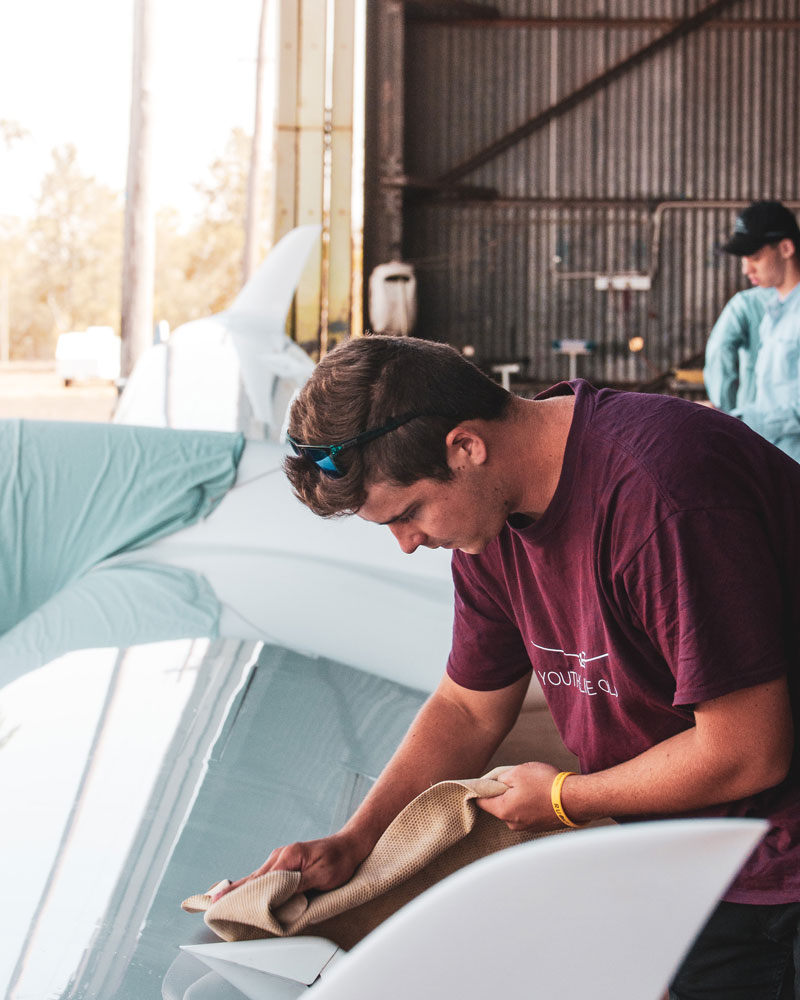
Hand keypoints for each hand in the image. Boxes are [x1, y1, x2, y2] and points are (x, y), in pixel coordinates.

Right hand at [212, 831, 365, 900]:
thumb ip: (298, 886)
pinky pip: (265, 876)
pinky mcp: (285, 863)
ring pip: (256, 877)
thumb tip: (277, 897)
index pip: (259, 880)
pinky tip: (242, 891)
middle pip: (252, 878)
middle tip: (211, 904)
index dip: (241, 893)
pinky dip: (252, 885)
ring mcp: (281, 859)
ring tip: (219, 900)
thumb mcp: (322, 876)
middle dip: (233, 892)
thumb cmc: (339, 860)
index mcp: (287, 858)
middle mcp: (280, 856)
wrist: (350, 845)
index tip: (221, 901)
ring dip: (241, 889)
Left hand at [475, 761, 564, 830]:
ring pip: (514, 808)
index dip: (481, 788)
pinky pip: (528, 813)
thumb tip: (491, 783)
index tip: (488, 780)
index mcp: (503, 811)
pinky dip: (531, 804)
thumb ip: (498, 778)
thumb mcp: (517, 772)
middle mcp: (513, 824)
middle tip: (517, 779)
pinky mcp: (540, 827)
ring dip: (518, 797)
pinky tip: (542, 795)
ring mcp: (527, 827)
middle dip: (504, 792)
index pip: (481, 801)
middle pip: (498, 805)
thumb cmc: (545, 783)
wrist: (575, 799)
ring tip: (534, 787)